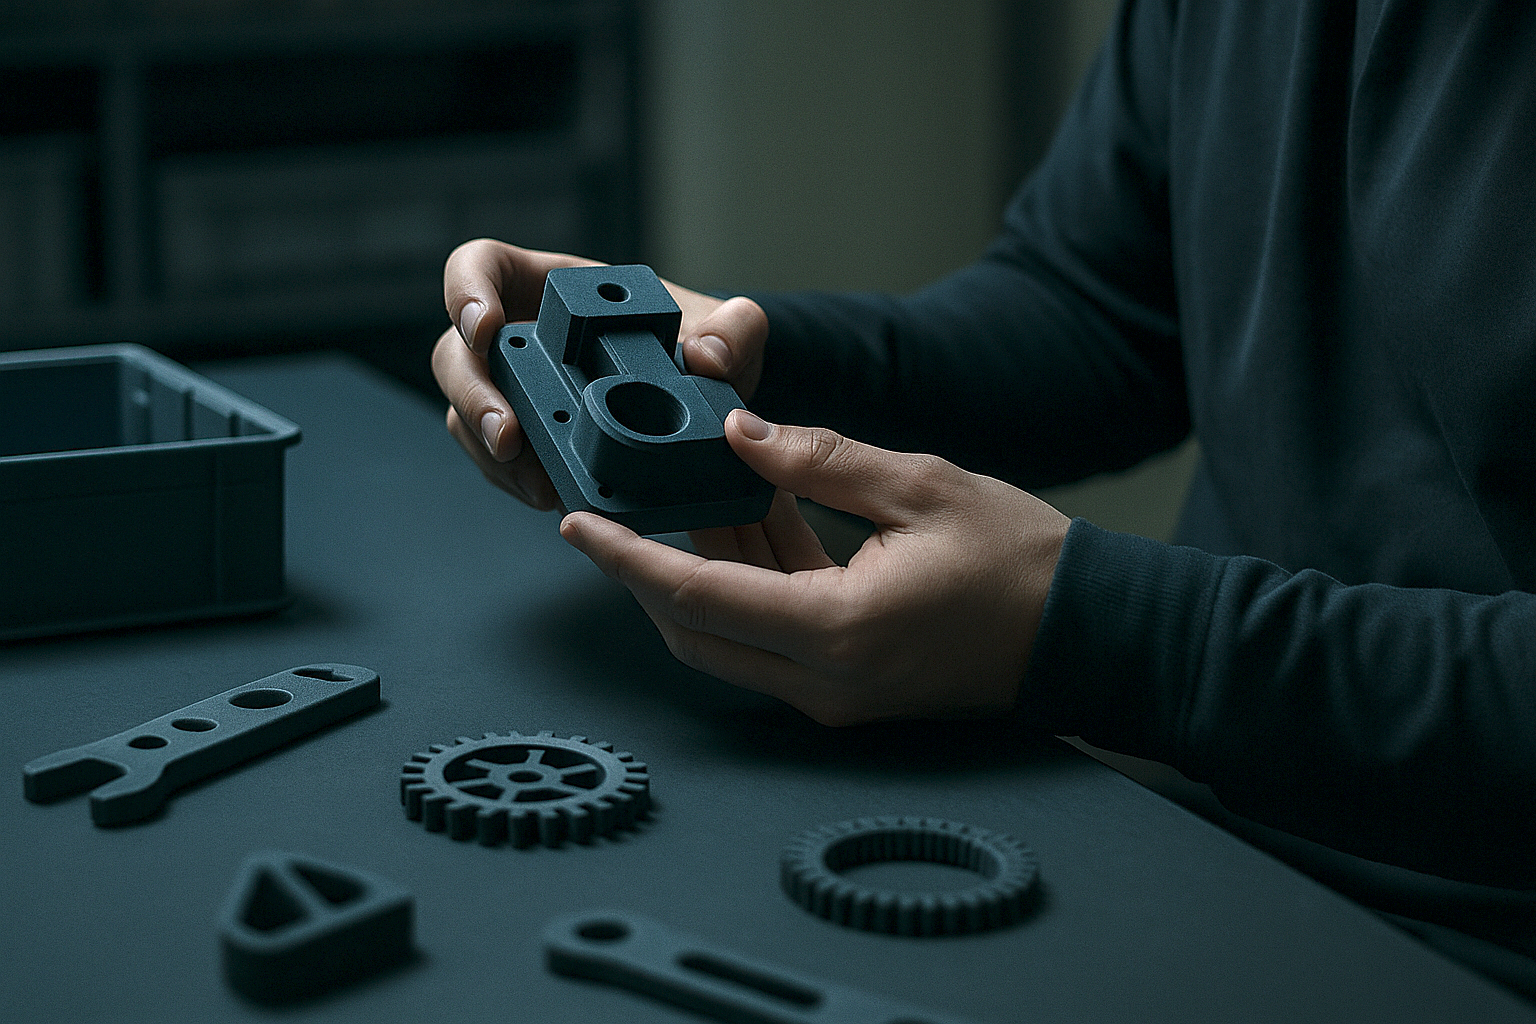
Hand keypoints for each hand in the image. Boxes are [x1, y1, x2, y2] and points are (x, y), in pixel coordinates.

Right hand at [432, 238, 767, 507]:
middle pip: (456, 353)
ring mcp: (521, 391)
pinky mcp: (532, 440)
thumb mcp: (739, 329)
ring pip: (467, 414)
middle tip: (508, 438)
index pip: (480, 267)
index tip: (487, 330)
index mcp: (555, 289)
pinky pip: (497, 460)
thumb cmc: (715, 346)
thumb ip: (735, 329)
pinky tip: (552, 496)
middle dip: (473, 397)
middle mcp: (525, 336)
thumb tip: (705, 357)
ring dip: (490, 453)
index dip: (466, 292)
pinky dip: (515, 480)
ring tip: (539, 486)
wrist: (721, 403)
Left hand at [560, 411, 1071, 725]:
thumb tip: (737, 434)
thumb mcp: (920, 486)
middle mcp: (825, 682)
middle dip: (648, 572)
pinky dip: (751, 587)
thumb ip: (819, 459)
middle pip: (696, 632)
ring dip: (705, 573)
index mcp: (836, 631)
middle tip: (624, 506)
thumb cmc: (1020, 561)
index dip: (627, 560)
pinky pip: (773, 642)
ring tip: (701, 494)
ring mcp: (837, 697)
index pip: (696, 597)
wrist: (1090, 633)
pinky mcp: (851, 692)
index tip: (579, 524)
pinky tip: (757, 521)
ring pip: (730, 640)